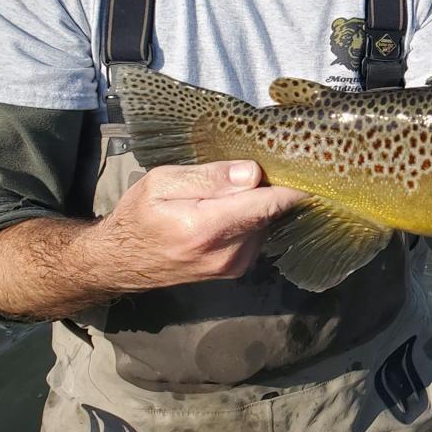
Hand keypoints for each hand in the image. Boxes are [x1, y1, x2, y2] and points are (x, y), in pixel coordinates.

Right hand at [87, 160, 307, 290]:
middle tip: (266, 161)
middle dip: (273, 186)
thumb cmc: (138, 215)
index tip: (309, 162)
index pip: (269, 204)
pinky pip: (258, 234)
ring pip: (267, 222)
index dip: (293, 182)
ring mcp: (235, 266)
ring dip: (261, 202)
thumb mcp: (161, 183)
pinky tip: (234, 206)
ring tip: (239, 186)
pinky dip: (254, 217)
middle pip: (272, 211)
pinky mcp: (237, 269)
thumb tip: (253, 173)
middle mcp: (228, 254)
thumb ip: (208, 177)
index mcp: (207, 229)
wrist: (121, 261)